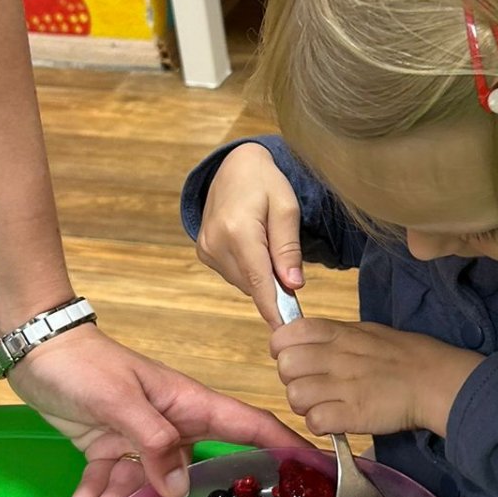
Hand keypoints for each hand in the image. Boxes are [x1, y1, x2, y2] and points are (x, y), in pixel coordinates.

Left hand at [10, 323, 305, 496]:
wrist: (37, 350)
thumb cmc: (85, 364)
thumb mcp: (119, 398)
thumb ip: (151, 439)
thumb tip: (178, 488)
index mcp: (187, 406)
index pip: (247, 427)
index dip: (283, 448)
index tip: (315, 473)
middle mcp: (170, 429)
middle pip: (190, 479)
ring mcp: (139, 445)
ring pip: (136, 495)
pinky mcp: (108, 455)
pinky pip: (102, 493)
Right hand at [196, 144, 304, 325]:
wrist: (234, 166)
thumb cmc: (265, 182)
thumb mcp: (287, 208)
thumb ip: (288, 248)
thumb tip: (293, 285)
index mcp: (238, 230)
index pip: (259, 281)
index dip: (274, 309)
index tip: (286, 331)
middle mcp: (216, 243)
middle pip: (253, 284)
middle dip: (274, 284)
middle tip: (290, 264)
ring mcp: (206, 248)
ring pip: (244, 282)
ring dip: (261, 275)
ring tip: (268, 243)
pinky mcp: (204, 251)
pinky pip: (233, 274)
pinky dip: (248, 269)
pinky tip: (253, 245)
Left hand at [268, 319, 480, 438]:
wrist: (438, 381)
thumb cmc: (405, 356)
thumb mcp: (366, 332)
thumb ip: (332, 336)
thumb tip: (300, 340)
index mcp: (339, 333)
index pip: (286, 334)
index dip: (283, 350)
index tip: (296, 359)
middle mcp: (337, 356)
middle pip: (285, 367)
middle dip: (292, 380)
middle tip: (312, 387)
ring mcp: (345, 385)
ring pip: (295, 396)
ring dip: (306, 406)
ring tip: (326, 406)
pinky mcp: (353, 414)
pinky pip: (315, 421)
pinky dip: (321, 425)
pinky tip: (336, 420)